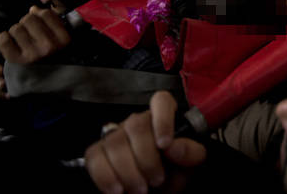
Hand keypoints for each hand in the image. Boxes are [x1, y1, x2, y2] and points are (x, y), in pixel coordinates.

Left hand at [0, 6, 70, 64]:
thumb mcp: (60, 37)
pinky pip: (4, 39)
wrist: (47, 84)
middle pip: (29, 19)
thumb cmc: (53, 57)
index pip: (46, 14)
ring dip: (15, 33)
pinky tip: (9, 44)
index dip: (40, 16)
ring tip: (21, 42)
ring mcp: (33, 55)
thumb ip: (50, 19)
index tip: (41, 26)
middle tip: (29, 35)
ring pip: (15, 28)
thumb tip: (33, 9)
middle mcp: (50, 47)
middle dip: (26, 24)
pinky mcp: (16, 61)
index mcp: (64, 40)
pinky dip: (3, 39)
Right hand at [85, 91, 206, 193]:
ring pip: (115, 143)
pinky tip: (118, 190)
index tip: (165, 145)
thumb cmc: (174, 171)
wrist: (156, 188)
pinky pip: (94, 158)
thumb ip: (190, 152)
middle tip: (156, 180)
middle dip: (146, 158)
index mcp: (165, 117)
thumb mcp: (191, 163)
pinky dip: (105, 177)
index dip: (162, 119)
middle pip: (136, 125)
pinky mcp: (98, 152)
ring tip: (140, 190)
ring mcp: (116, 135)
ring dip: (128, 172)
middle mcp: (138, 122)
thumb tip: (173, 146)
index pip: (161, 101)